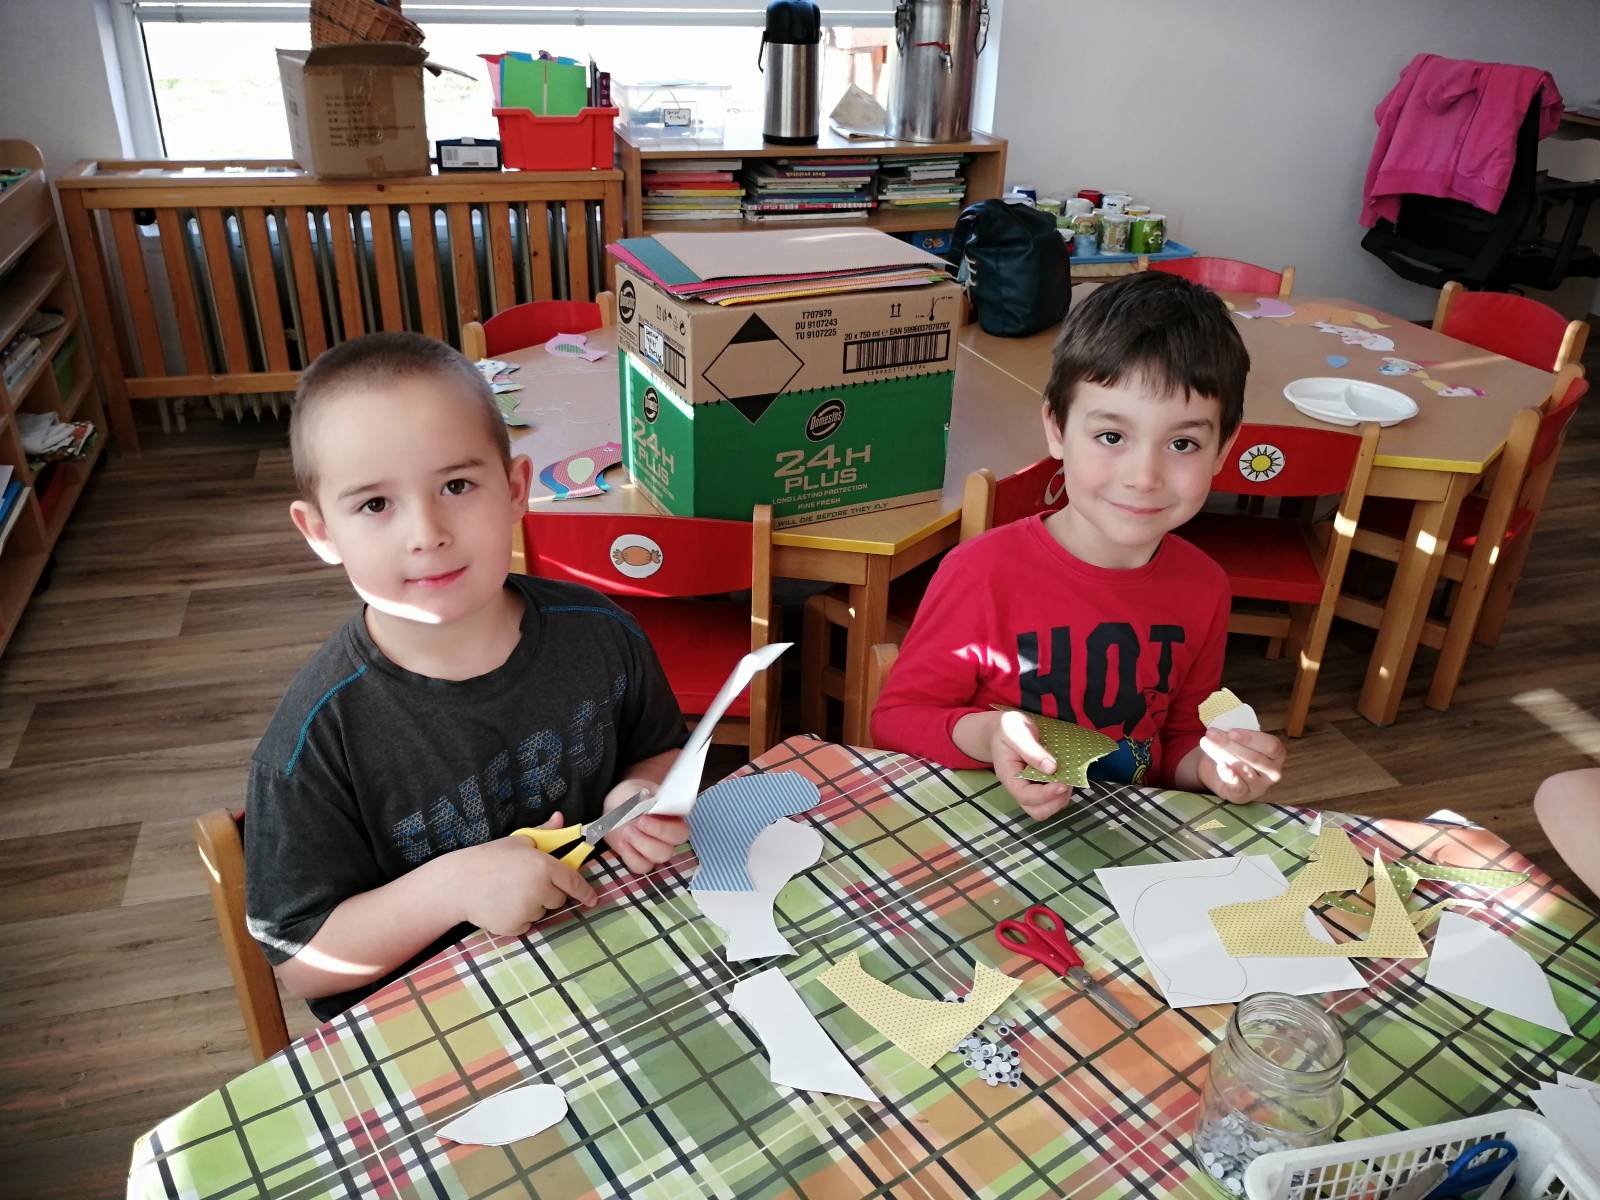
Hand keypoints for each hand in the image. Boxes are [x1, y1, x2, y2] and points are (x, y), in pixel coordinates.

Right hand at [458, 813, 596, 936]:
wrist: (458, 882)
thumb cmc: (489, 858)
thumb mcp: (518, 840)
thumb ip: (544, 833)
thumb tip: (561, 818)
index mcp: (544, 866)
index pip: (573, 881)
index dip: (585, 892)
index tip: (593, 899)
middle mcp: (540, 889)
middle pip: (558, 899)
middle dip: (547, 893)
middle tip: (524, 882)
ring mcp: (528, 910)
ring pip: (541, 913)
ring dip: (532, 906)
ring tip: (508, 892)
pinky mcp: (515, 926)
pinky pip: (526, 925)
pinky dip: (518, 919)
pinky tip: (502, 905)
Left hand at [602, 782, 687, 875]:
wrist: (616, 806)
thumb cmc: (631, 796)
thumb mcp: (636, 790)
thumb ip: (643, 796)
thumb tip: (650, 802)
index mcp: (675, 818)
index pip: (681, 828)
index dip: (667, 825)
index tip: (650, 813)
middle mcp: (669, 837)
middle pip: (673, 844)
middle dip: (657, 833)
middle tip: (639, 821)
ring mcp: (656, 850)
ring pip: (660, 856)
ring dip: (642, 844)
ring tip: (627, 831)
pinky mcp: (641, 860)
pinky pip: (641, 866)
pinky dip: (631, 855)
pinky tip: (623, 842)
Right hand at [989, 709, 1075, 821]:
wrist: (1006, 728)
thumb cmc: (1008, 728)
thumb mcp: (1015, 731)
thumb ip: (1031, 749)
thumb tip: (1052, 768)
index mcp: (1008, 776)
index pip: (1025, 796)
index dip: (1045, 794)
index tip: (1062, 784)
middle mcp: (1019, 787)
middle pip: (1037, 811)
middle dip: (1056, 801)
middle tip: (1066, 780)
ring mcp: (1030, 789)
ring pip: (1047, 808)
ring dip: (1062, 797)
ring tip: (1068, 776)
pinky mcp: (1041, 786)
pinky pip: (1053, 798)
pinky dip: (1064, 791)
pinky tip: (1067, 774)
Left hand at [1197, 728, 1285, 803]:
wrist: (1216, 767)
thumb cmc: (1232, 749)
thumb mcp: (1237, 738)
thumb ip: (1236, 734)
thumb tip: (1221, 731)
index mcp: (1276, 754)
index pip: (1272, 746)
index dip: (1251, 738)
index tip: (1231, 732)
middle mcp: (1273, 772)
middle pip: (1255, 758)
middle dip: (1230, 744)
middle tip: (1210, 734)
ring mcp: (1260, 786)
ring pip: (1244, 770)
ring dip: (1223, 755)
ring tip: (1207, 743)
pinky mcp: (1243, 796)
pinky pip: (1238, 787)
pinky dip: (1229, 775)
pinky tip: (1220, 765)